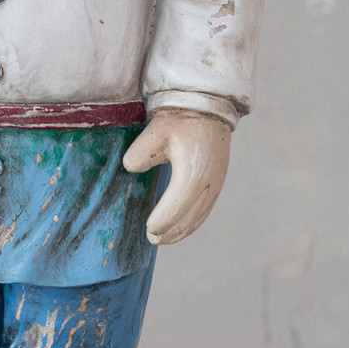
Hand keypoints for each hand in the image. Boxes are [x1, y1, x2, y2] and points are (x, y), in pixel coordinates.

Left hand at [121, 108, 232, 244]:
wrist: (207, 108)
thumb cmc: (180, 119)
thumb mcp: (156, 131)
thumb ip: (140, 152)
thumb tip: (130, 167)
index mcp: (194, 172)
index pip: (177, 205)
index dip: (164, 220)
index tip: (149, 228)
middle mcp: (210, 183)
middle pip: (190, 216)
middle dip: (171, 231)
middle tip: (151, 238)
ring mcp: (217, 184)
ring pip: (199, 216)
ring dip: (182, 230)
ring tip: (163, 238)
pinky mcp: (218, 182)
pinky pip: (205, 210)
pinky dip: (193, 222)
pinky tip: (181, 227)